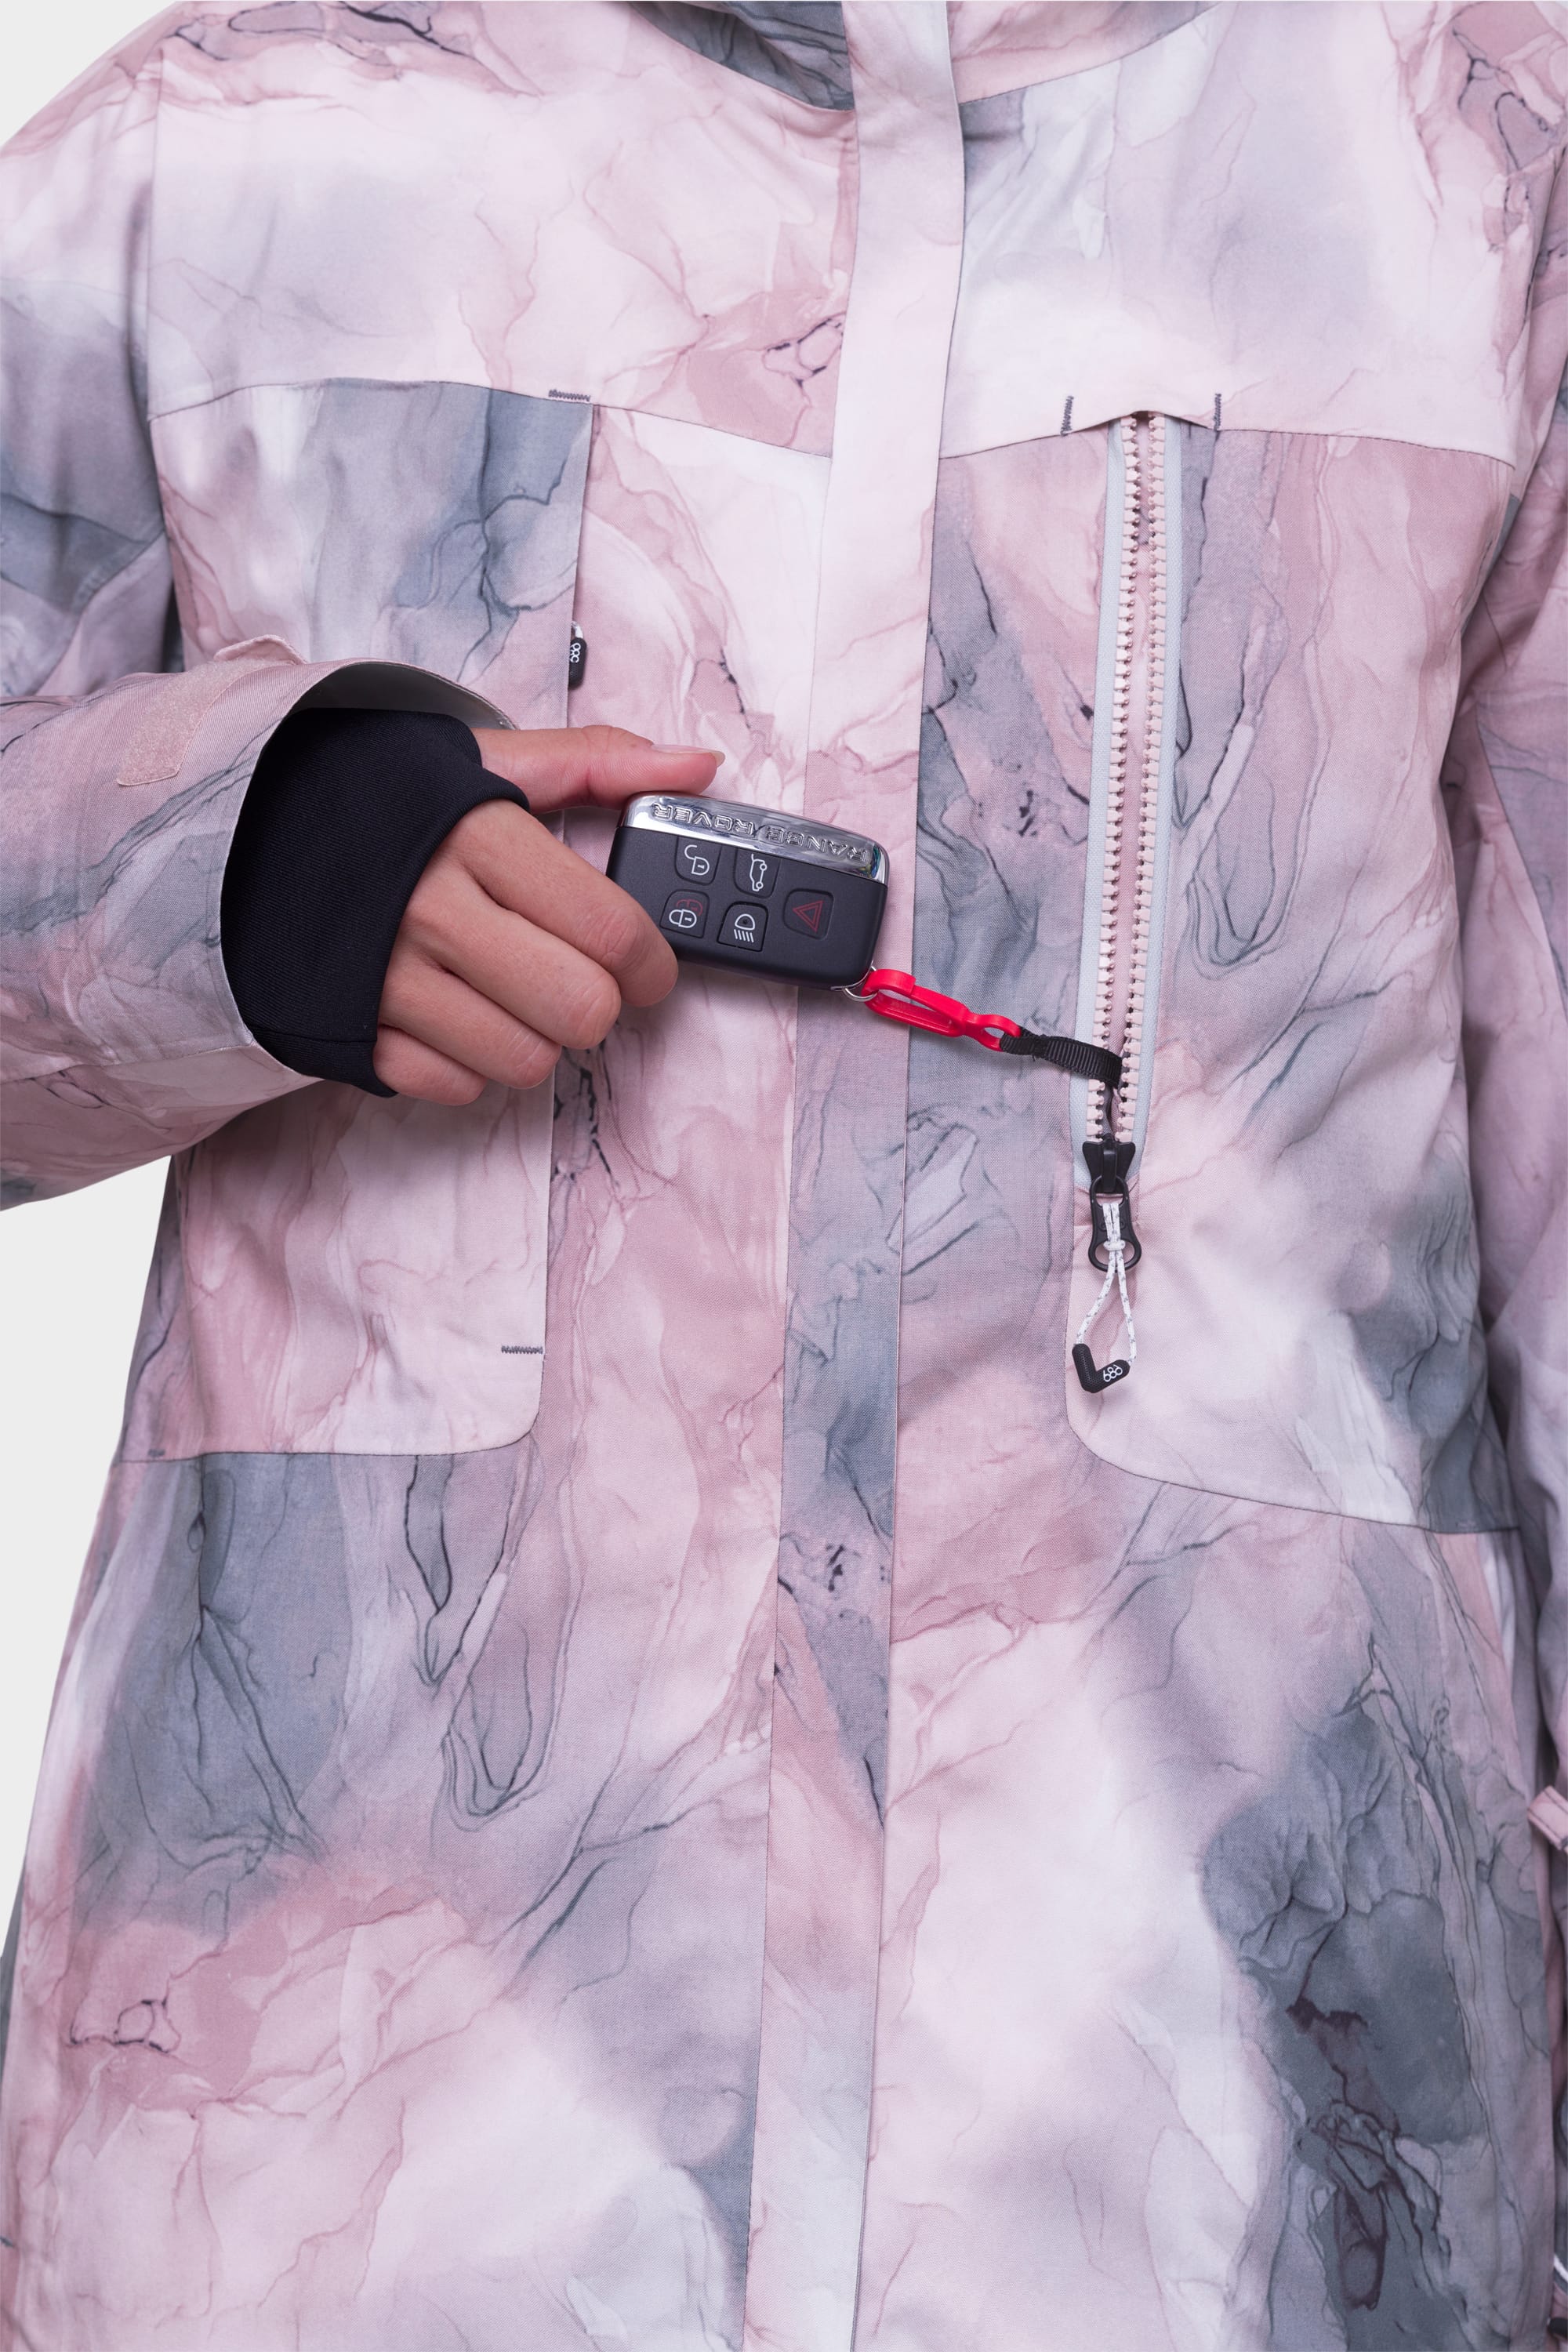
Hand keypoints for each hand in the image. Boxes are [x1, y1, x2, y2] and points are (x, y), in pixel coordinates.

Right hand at [373, 725, 717, 1101]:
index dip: (652, 962)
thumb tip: (696, 764)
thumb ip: (598, 761)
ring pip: (524, 1061)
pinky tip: (456, 1012)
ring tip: (513, 993)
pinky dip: (468, 1063)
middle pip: (580, 1010)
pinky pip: (454, 1085)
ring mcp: (386, 976)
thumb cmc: (388, 796)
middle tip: (580, 980)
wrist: (249, 826)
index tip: (648, 965)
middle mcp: (430, 908)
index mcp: (477, 833)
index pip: (612, 931)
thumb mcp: (489, 759)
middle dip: (598, 1003)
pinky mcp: (352, 1028)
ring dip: (537, 1037)